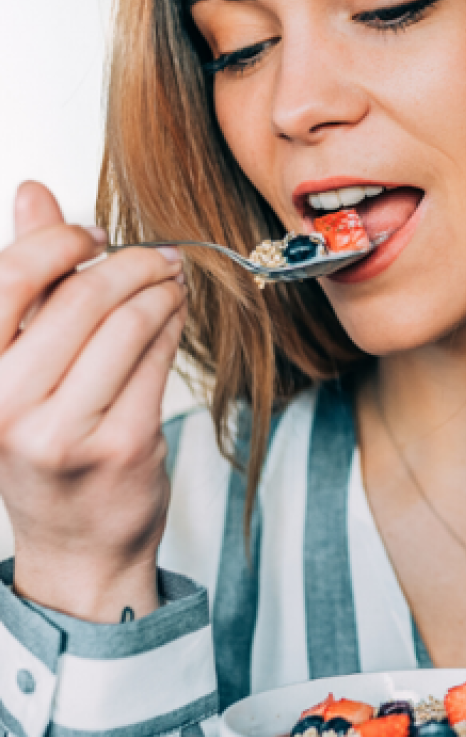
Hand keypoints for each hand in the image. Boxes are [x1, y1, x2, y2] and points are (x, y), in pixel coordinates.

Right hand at [0, 181, 186, 621]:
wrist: (76, 545)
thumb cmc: (44, 444)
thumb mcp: (16, 364)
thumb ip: (27, 280)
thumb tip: (34, 190)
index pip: (10, 276)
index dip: (62, 239)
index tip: (95, 234)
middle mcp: (5, 403)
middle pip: (83, 296)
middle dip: (133, 262)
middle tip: (158, 255)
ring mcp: (64, 430)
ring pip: (130, 323)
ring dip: (162, 289)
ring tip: (172, 281)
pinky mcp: (122, 445)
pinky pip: (159, 359)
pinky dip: (174, 325)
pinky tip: (177, 315)